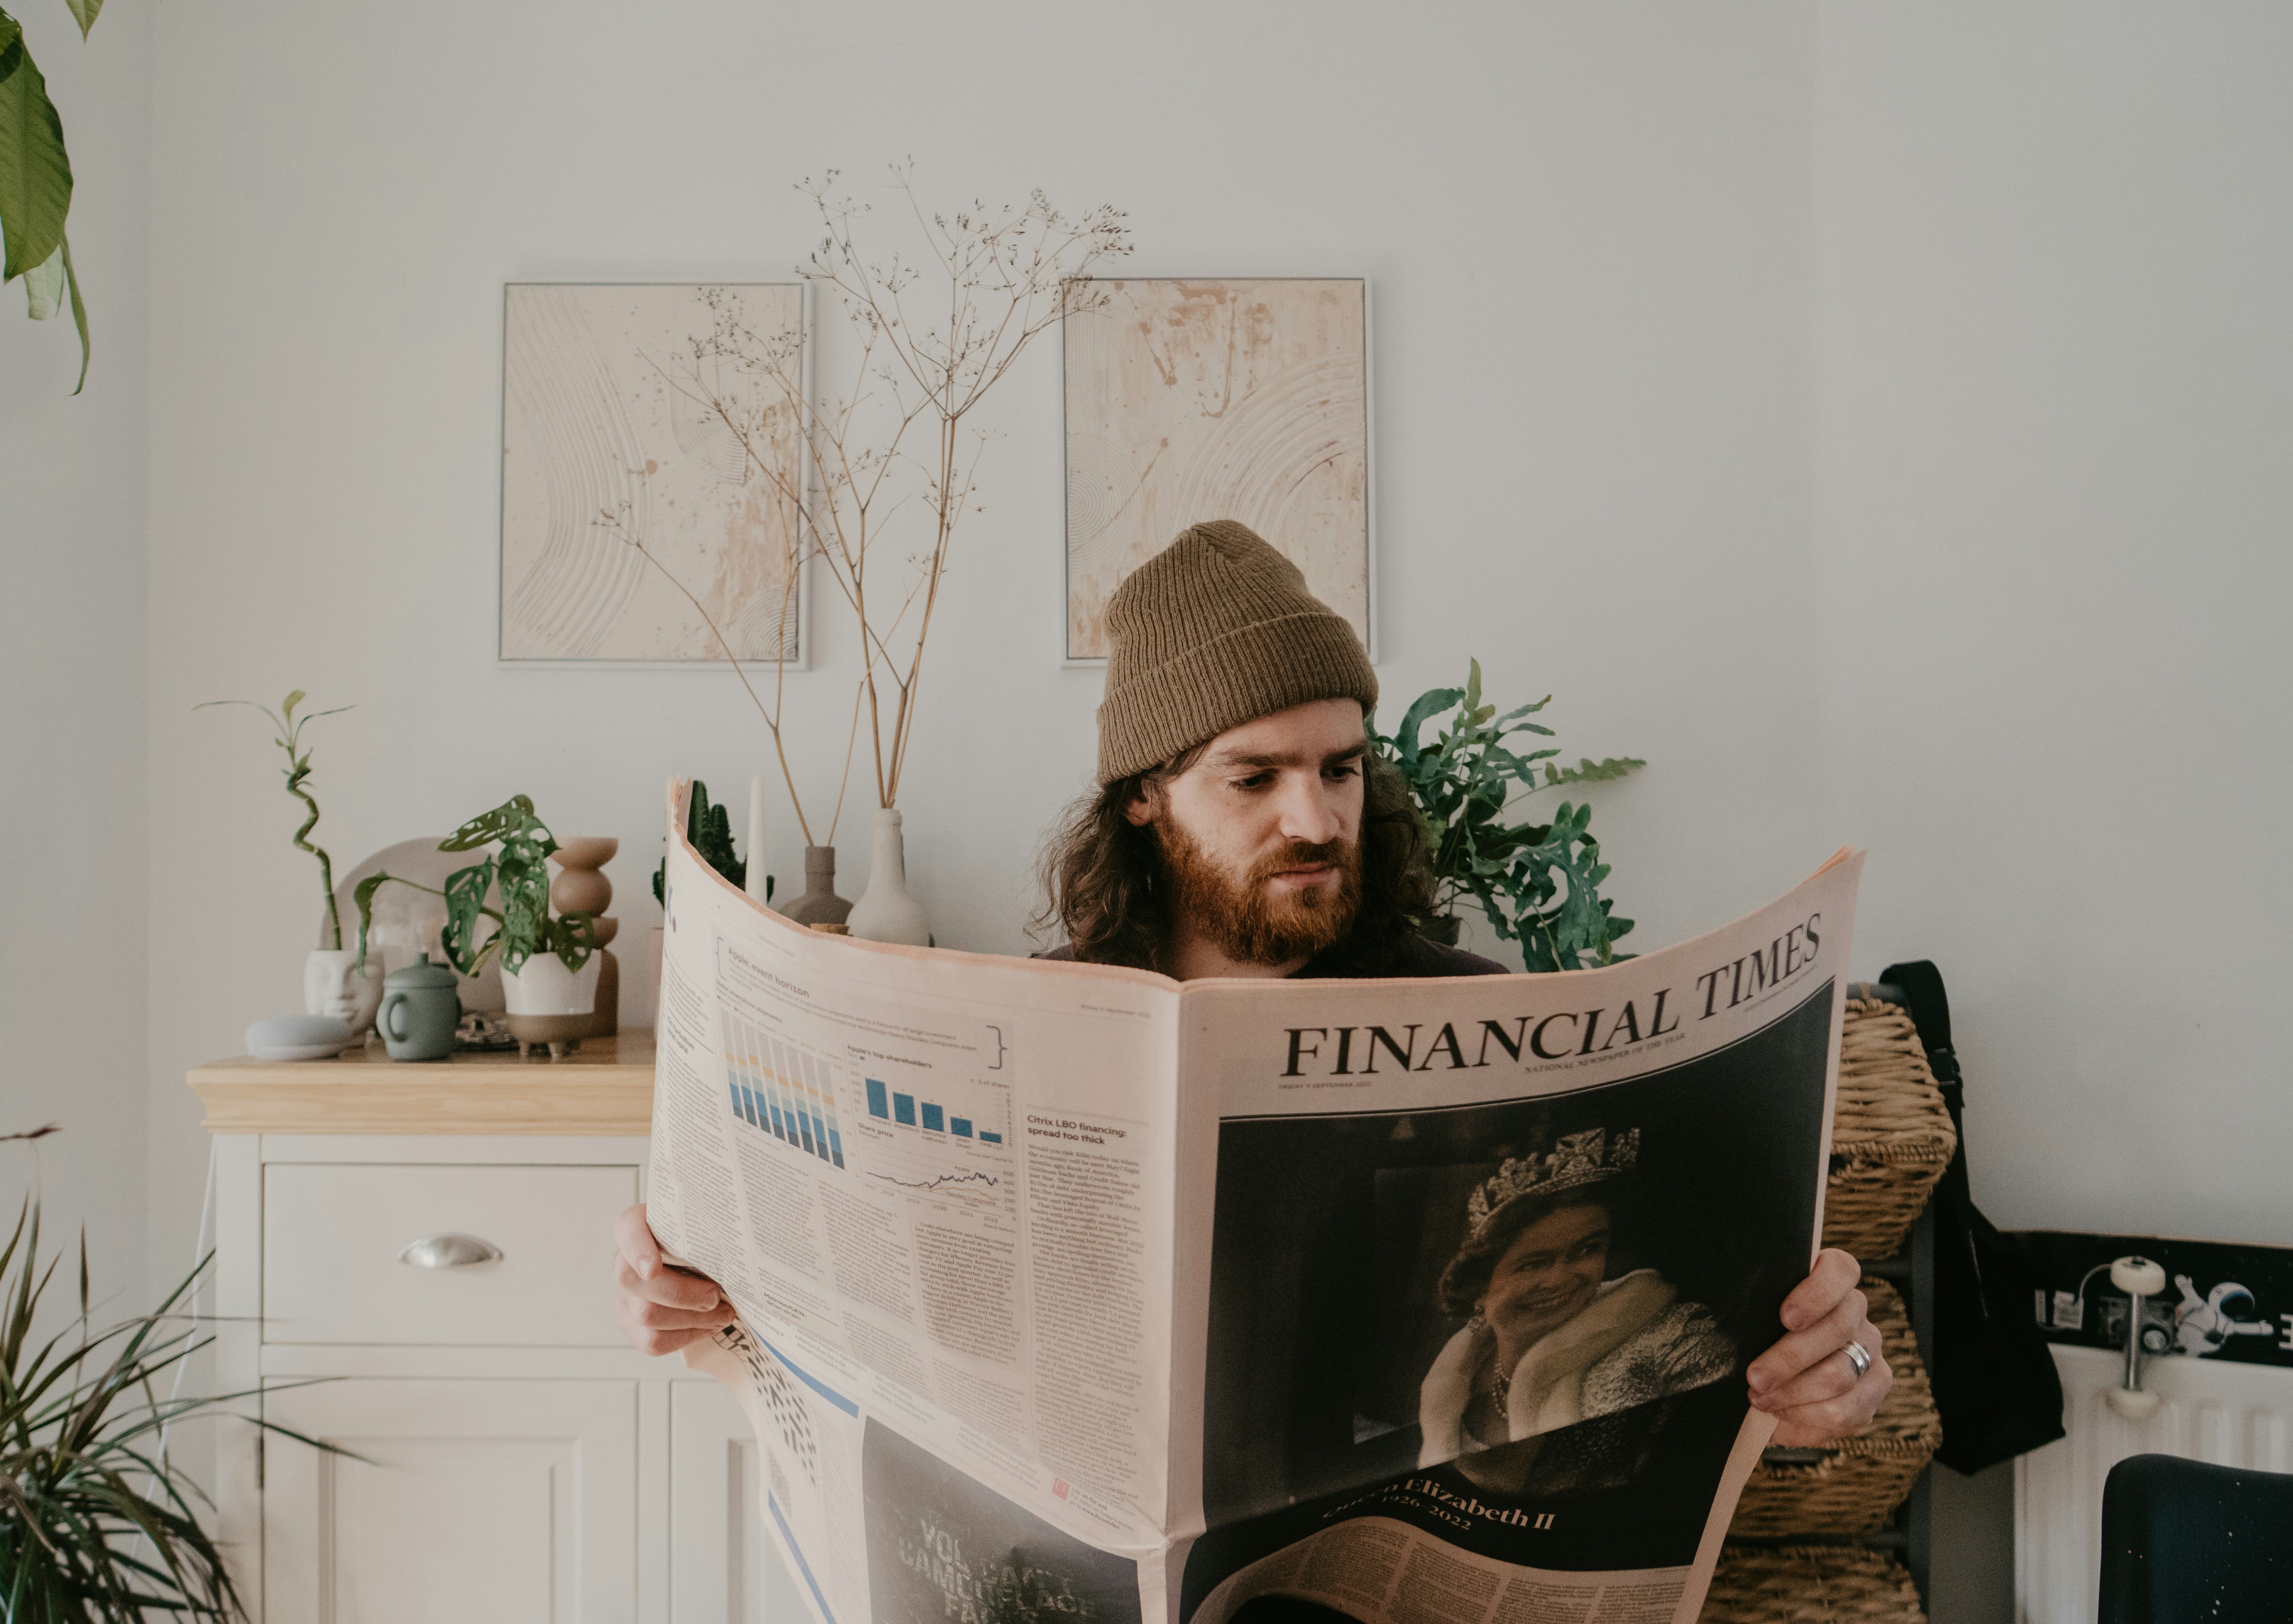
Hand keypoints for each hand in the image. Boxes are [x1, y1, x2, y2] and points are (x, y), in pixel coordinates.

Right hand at [613, 1202, 731, 1355]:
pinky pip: (652, 1341)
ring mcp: (626, 1296)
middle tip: (714, 1296)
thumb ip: (715, 1224)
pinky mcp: (633, 1325)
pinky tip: (707, 1326)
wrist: (705, 1263)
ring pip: (646, 1315)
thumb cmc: (705, 1241)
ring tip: (721, 1314)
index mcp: (638, 1225)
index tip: (654, 1268)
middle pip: (633, 1281)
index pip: (627, 1229)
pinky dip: (686, 1337)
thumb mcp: (708, 1223)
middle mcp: (624, 1260)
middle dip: (680, 1294)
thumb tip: (737, 1241)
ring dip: (691, 1319)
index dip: (637, 1249)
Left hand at [1745, 1248, 1891, 1446]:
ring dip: (1794, 1392)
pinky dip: (1808, 1416)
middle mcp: (1856, 1311)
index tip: (1785, 1317)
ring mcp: (1870, 1350)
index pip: (1840, 1271)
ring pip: (1840, 1374)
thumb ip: (1755, 1310)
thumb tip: (1731, 1321)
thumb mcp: (1753, 1317)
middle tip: (1755, 1376)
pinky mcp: (1874, 1389)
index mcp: (1832, 1278)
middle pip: (1837, 1329)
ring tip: (1760, 1397)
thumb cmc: (1757, 1337)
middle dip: (1790, 1358)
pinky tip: (1781, 1412)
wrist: (1768, 1378)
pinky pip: (1848, 1410)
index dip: (1817, 1293)